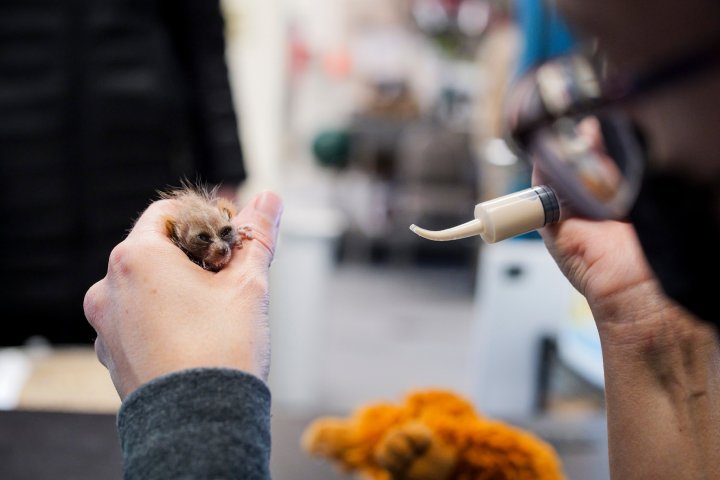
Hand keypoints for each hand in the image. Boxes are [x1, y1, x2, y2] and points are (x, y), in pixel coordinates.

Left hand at [84, 191, 282, 398]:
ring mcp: (105, 324)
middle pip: (156, 250)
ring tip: (214, 311)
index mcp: (135, 258)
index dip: (204, 219)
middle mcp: (108, 287)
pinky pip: (137, 320)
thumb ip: (256, 236)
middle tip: (229, 276)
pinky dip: (162, 318)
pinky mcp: (111, 355)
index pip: (167, 213)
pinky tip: (194, 336)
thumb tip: (269, 199)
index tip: (229, 239)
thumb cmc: (221, 349)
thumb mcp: (247, 284)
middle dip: (194, 256)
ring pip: (146, 287)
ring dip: (177, 288)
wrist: (199, 424)